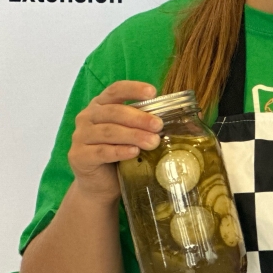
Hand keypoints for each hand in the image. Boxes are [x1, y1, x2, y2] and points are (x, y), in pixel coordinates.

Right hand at [69, 81, 162, 203]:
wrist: (102, 184)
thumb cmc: (122, 153)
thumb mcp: (137, 134)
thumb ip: (152, 122)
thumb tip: (194, 115)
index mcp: (101, 105)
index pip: (115, 90)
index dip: (133, 89)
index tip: (153, 92)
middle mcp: (87, 117)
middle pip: (114, 112)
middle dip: (139, 118)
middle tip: (159, 126)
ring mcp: (80, 136)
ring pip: (108, 132)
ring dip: (133, 136)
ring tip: (153, 142)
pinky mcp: (78, 156)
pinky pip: (101, 151)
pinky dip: (119, 151)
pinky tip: (134, 153)